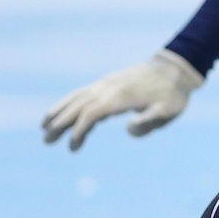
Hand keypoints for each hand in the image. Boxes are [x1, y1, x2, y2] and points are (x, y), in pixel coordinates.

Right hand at [41, 50, 203, 150]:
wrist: (174, 69)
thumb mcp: (167, 111)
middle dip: (60, 123)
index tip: (73, 148)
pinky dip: (70, 102)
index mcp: (120, 98)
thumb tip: (127, 128)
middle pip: (78, 106)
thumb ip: (149, 122)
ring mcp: (107, 84)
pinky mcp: (109, 83)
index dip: (79, 131)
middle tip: (46, 141)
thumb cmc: (172, 94)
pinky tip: (65, 113)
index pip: (91, 114)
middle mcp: (108, 88)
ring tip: (44, 125)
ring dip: (60, 111)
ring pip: (77, 97)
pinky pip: (84, 93)